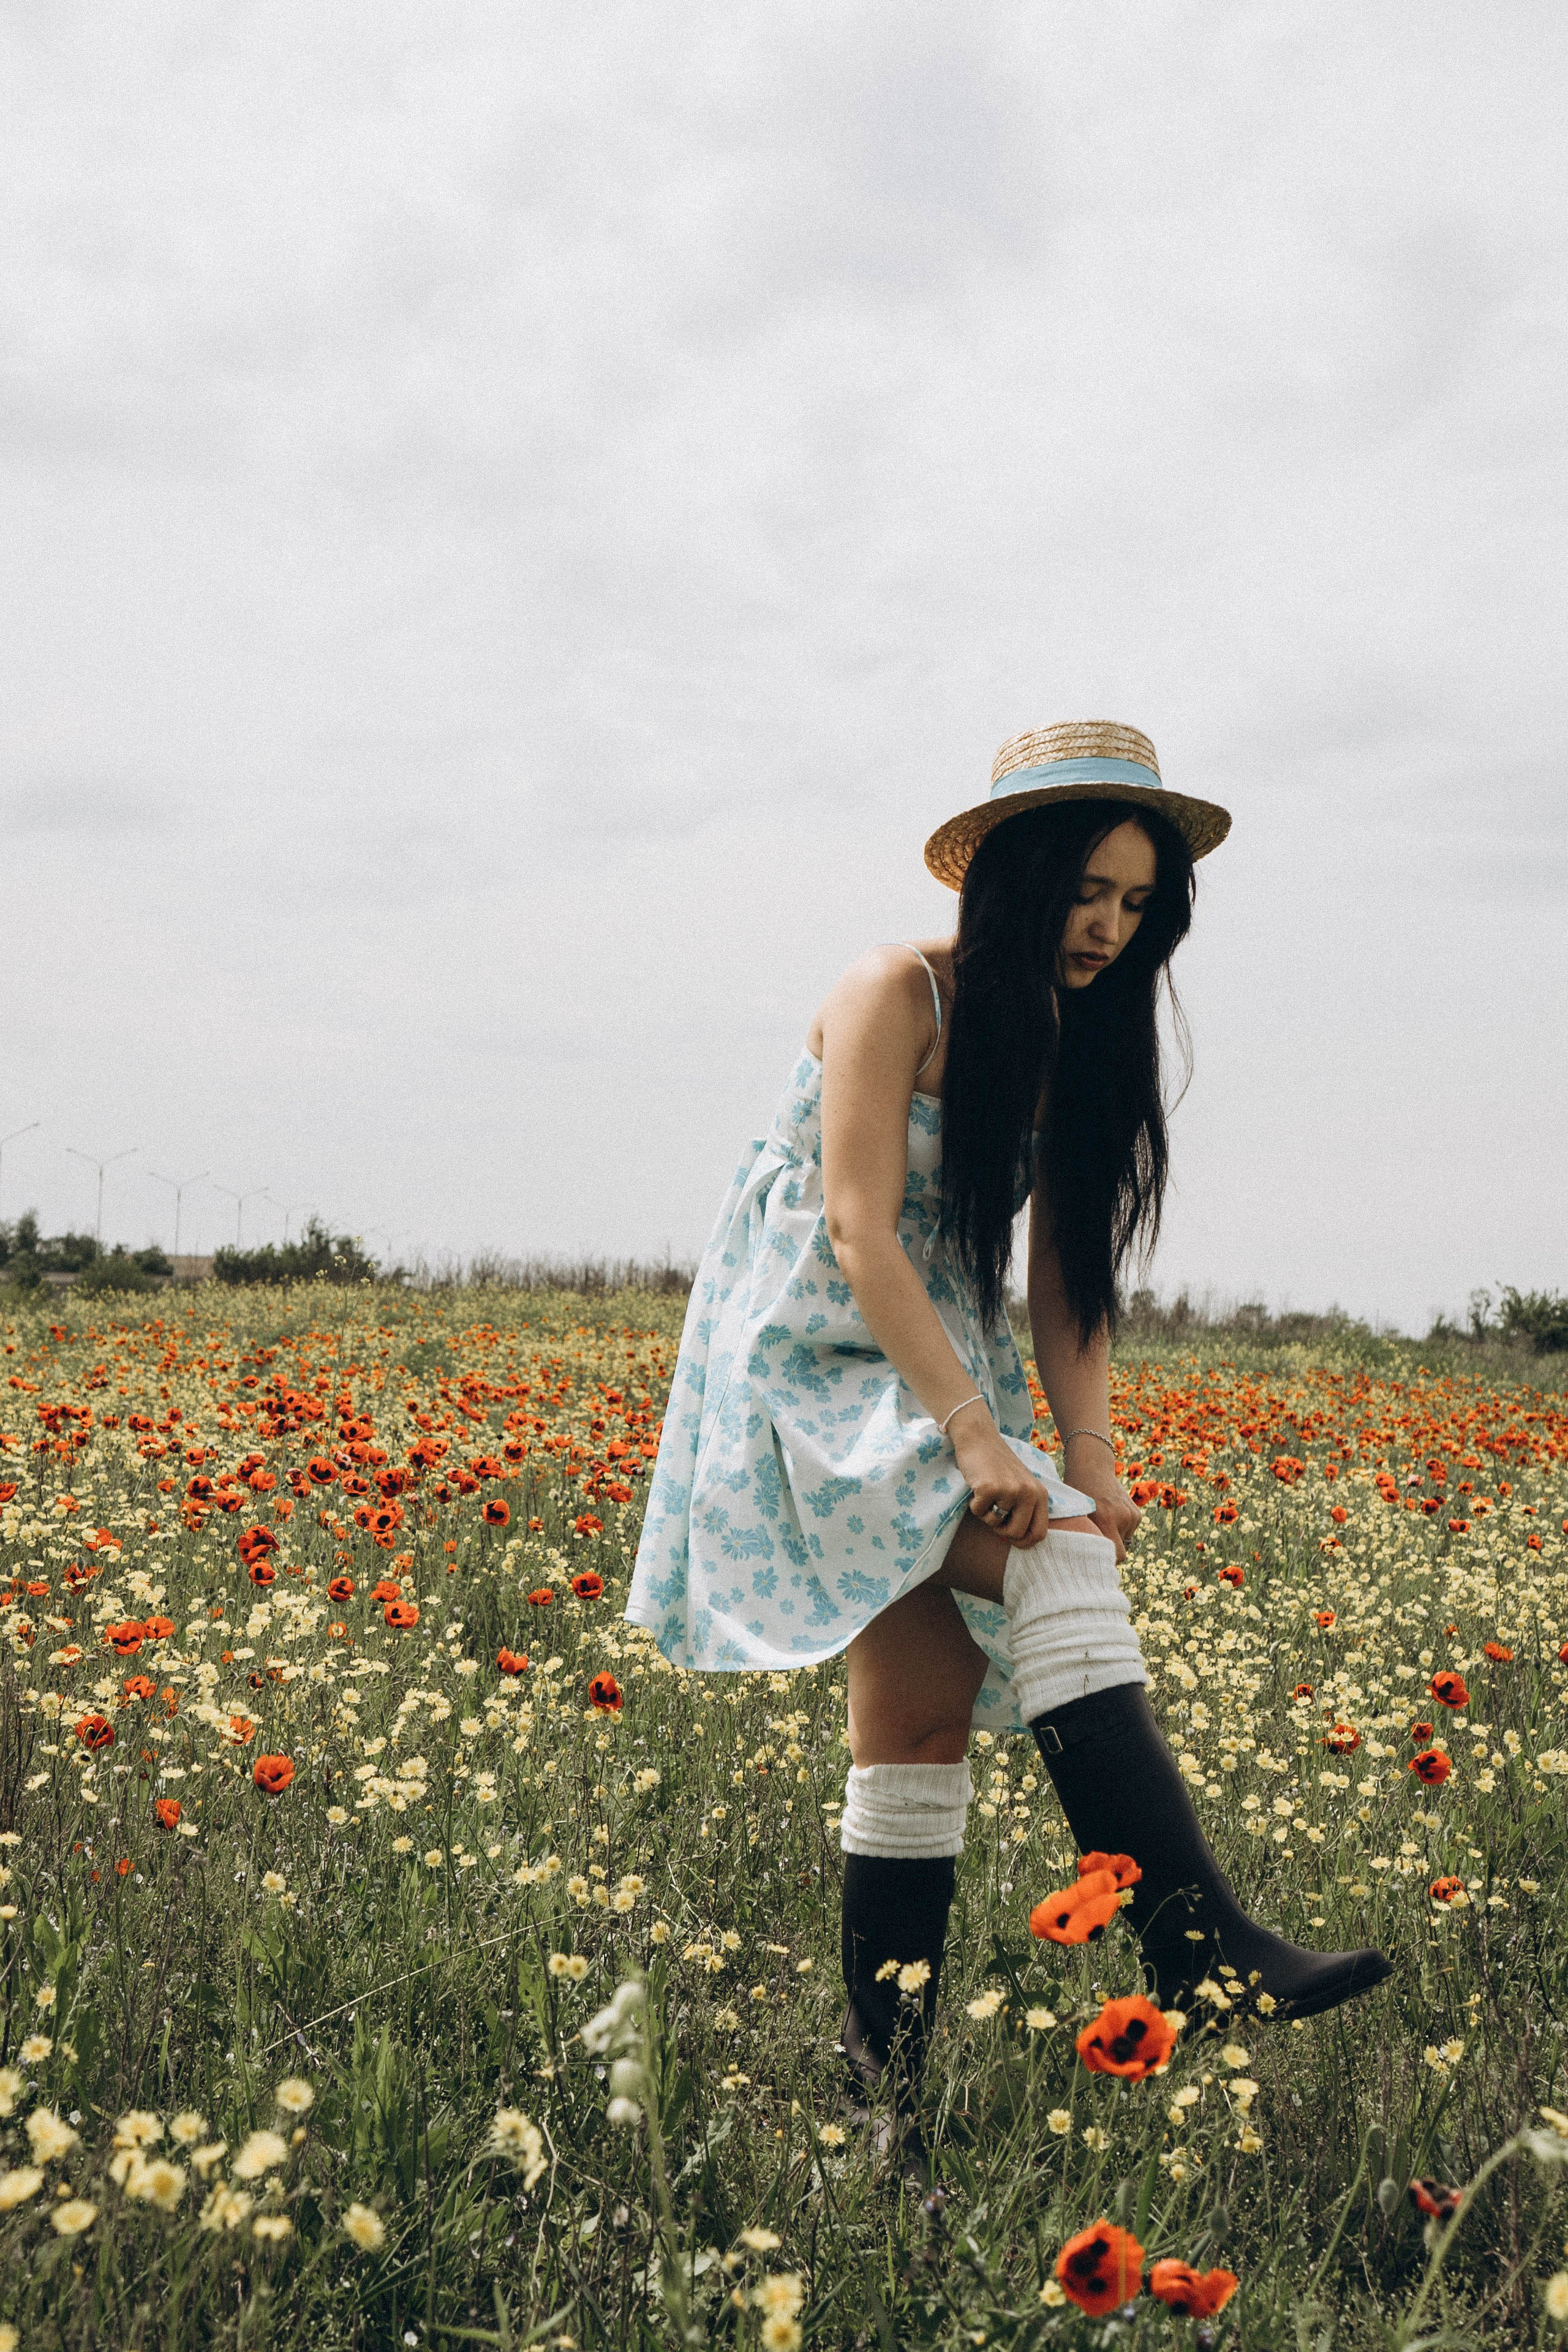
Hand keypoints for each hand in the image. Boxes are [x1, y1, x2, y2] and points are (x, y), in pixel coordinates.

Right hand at [953, 1413, 1053, 1548]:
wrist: (979, 1438)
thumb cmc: (998, 1465)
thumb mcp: (1021, 1485)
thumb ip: (1026, 1509)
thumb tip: (1022, 1541)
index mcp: (1040, 1493)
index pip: (1040, 1532)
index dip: (1024, 1542)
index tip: (1012, 1540)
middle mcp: (1029, 1492)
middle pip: (1017, 1533)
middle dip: (1001, 1530)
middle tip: (994, 1514)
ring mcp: (1010, 1490)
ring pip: (994, 1523)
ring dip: (986, 1513)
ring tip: (986, 1493)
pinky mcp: (990, 1488)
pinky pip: (979, 1512)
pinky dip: (974, 1504)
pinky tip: (977, 1486)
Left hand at [1061, 1440, 1140, 1563]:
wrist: (1091, 1468)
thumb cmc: (1075, 1495)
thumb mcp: (1073, 1515)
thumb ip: (1079, 1536)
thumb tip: (1072, 1561)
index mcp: (1105, 1519)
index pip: (1116, 1556)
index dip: (1105, 1560)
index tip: (1094, 1561)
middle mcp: (1121, 1518)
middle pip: (1121, 1553)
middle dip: (1110, 1553)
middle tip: (1095, 1546)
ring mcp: (1131, 1515)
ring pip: (1124, 1542)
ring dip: (1114, 1538)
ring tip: (1100, 1524)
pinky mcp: (1136, 1513)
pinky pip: (1128, 1531)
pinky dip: (1120, 1529)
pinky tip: (1108, 1516)